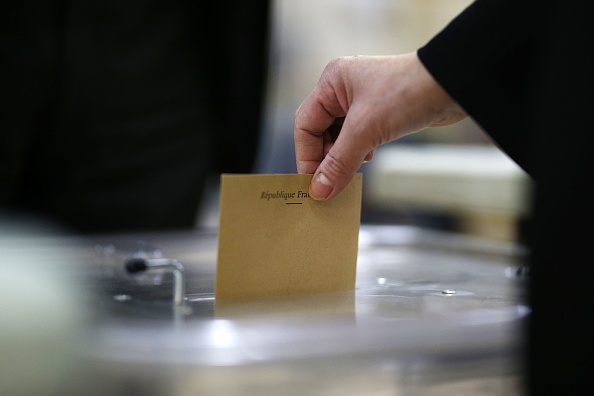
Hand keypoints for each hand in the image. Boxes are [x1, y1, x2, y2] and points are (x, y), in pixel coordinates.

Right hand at [294, 52, 466, 199]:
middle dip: (327, 158)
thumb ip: (339, 162)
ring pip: (340, 137)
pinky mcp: (380, 112)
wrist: (454, 84)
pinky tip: (368, 160)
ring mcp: (362, 100)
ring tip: (350, 174)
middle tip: (331, 184)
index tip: (313, 183)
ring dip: (344, 157)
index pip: (305, 125)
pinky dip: (360, 152)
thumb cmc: (408, 93)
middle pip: (321, 132)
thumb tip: (320, 191)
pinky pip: (359, 138)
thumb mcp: (366, 130)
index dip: (307, 156)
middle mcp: (343, 89)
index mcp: (331, 83)